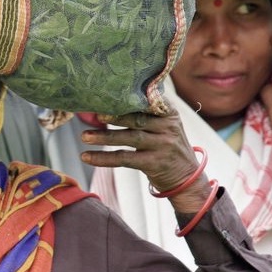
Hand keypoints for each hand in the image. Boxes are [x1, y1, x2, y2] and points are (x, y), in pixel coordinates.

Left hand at [79, 105, 209, 213]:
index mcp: (169, 113)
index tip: (108, 94)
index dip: (128, 98)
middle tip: (94, 114)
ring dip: (104, 137)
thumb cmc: (166, 145)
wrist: (186, 177)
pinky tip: (87, 157)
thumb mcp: (165, 125)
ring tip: (84, 136)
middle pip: (137, 119)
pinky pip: (125, 159)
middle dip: (114, 116)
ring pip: (129, 138)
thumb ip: (147, 111)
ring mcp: (162, 145)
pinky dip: (104, 158)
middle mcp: (168, 127)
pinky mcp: (154, 163)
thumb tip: (113, 96)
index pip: (148, 101)